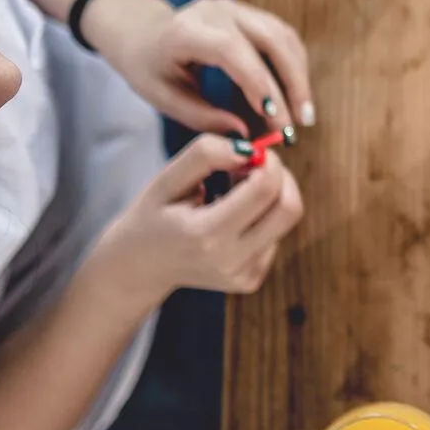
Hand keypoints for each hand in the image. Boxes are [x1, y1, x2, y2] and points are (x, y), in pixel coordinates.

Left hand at [83, 0, 314, 135]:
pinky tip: (297, 96)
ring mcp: (237, 8)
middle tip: (297, 126)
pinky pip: (284, 38)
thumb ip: (204, 118)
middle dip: (289, 85)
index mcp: (186, 30)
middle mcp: (216, 11)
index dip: (256, 81)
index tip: (273, 118)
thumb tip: (246, 136)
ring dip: (299, 78)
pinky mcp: (252, 14)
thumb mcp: (165, 99)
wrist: (144, 35)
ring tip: (304, 117)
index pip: (231, 50)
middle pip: (268, 40)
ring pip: (283, 38)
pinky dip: (295, 67)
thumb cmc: (152, 71)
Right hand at [97, 134, 303, 303]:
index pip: (266, 189)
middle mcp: (230, 260)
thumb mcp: (167, 179)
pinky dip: (263, 218)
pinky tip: (234, 216)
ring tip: (237, 192)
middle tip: (256, 167)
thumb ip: (206, 154)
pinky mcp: (250, 280)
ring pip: (286, 221)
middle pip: (290, 208)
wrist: (139, 268)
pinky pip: (276, 237)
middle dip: (281, 177)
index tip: (252, 153)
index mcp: (206, 235)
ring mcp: (243, 275)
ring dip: (272, 196)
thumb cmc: (152, 217)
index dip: (268, 161)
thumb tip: (250, 149)